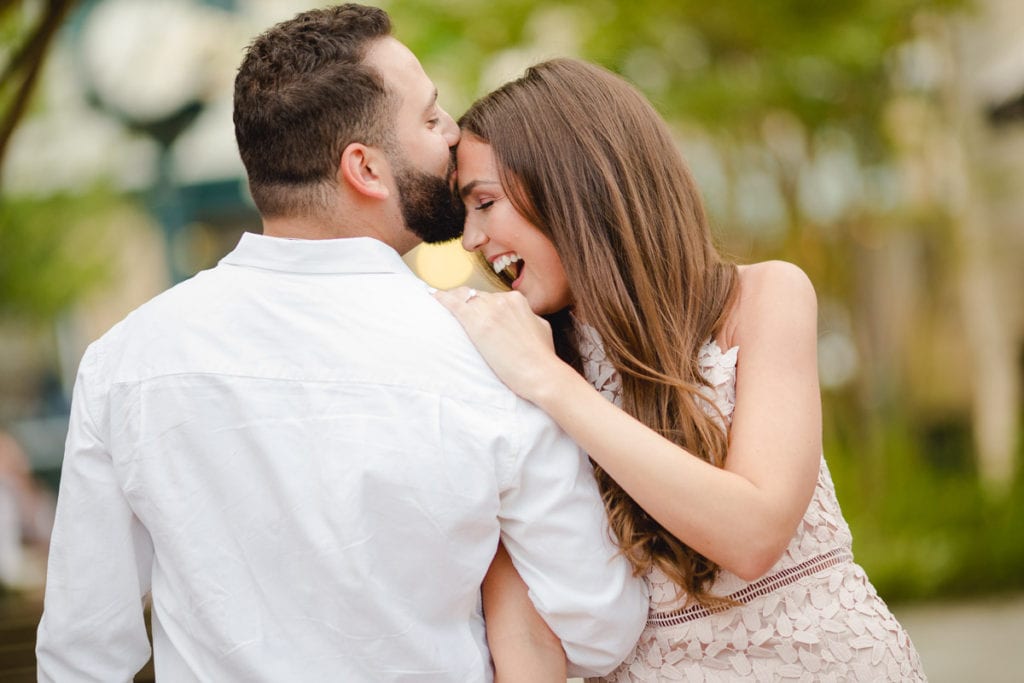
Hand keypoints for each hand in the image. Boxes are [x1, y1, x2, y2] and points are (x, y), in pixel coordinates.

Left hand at [433, 287, 564, 402]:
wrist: (540, 372)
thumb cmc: (542, 357)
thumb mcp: (541, 328)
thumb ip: (528, 318)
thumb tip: (524, 320)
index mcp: (517, 300)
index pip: (492, 297)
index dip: (480, 303)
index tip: (473, 308)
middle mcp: (502, 300)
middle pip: (476, 296)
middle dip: (465, 301)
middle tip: (452, 306)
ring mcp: (489, 310)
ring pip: (464, 298)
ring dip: (452, 300)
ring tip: (439, 300)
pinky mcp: (477, 323)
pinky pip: (455, 304)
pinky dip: (442, 298)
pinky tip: (431, 296)